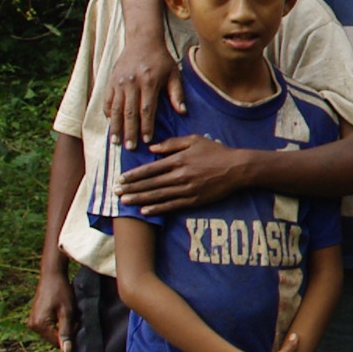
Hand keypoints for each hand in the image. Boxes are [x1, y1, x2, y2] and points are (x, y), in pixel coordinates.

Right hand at [27, 265, 76, 351]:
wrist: (52, 275)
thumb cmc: (61, 291)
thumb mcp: (67, 312)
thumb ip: (66, 332)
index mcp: (39, 325)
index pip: (57, 342)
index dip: (70, 337)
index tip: (78, 325)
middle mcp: (32, 325)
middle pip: (53, 338)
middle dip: (66, 332)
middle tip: (75, 319)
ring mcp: (32, 321)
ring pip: (51, 333)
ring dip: (62, 327)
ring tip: (70, 315)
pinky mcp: (34, 317)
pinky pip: (48, 327)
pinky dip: (57, 323)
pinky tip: (64, 313)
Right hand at [104, 36, 184, 149]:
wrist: (142, 40)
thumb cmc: (161, 59)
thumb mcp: (173, 73)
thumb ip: (177, 93)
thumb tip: (182, 112)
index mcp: (149, 82)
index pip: (147, 109)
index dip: (146, 126)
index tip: (147, 140)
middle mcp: (132, 83)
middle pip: (130, 112)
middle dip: (130, 131)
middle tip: (130, 148)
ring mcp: (119, 82)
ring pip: (116, 108)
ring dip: (116, 126)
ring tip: (116, 141)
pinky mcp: (111, 80)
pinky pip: (108, 100)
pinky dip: (109, 113)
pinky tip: (111, 125)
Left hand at [114, 135, 253, 215]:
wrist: (237, 168)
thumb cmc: (216, 151)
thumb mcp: (194, 140)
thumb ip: (172, 144)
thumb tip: (152, 149)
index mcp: (178, 160)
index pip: (151, 169)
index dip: (134, 175)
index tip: (121, 178)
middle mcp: (180, 176)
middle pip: (150, 184)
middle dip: (131, 188)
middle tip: (116, 193)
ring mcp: (187, 190)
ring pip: (158, 196)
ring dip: (139, 199)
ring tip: (125, 202)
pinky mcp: (194, 200)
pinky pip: (172, 206)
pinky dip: (157, 209)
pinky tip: (145, 211)